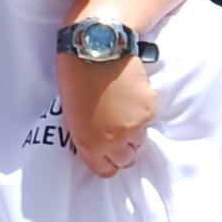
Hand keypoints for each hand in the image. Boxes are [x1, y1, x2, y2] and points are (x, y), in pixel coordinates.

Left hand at [54, 49, 156, 174]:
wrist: (95, 50)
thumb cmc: (76, 78)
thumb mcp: (73, 116)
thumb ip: (88, 137)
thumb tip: (102, 144)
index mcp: (89, 145)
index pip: (107, 170)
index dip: (109, 161)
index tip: (109, 152)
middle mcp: (114, 141)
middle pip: (127, 159)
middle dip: (124, 147)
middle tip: (118, 127)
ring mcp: (134, 127)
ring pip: (140, 139)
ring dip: (135, 128)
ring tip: (123, 106)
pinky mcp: (149, 110)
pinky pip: (149, 119)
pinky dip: (143, 110)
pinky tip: (131, 93)